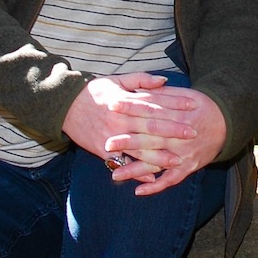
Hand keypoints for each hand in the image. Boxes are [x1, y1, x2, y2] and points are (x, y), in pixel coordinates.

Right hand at [62, 73, 198, 174]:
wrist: (64, 107)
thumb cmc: (94, 92)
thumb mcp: (117, 80)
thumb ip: (141, 80)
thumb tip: (164, 80)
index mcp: (125, 101)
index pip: (155, 102)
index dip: (175, 103)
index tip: (193, 105)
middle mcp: (120, 119)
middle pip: (151, 125)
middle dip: (174, 130)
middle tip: (193, 132)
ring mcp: (111, 136)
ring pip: (140, 148)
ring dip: (160, 155)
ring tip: (178, 159)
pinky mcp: (103, 151)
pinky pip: (123, 163)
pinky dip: (137, 172)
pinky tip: (153, 178)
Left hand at [108, 85, 227, 195]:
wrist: (228, 123)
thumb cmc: (202, 107)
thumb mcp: (184, 94)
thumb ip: (161, 93)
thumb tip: (139, 89)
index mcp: (177, 115)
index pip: (149, 110)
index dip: (130, 107)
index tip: (112, 105)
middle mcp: (179, 136)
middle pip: (150, 138)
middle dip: (127, 141)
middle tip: (106, 143)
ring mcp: (184, 154)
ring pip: (156, 163)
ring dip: (135, 170)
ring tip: (114, 174)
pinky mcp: (188, 167)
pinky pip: (170, 179)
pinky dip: (155, 186)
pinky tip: (139, 191)